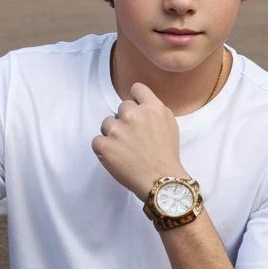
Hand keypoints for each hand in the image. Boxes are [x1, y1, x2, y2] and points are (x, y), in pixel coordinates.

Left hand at [91, 82, 188, 200]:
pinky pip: (97, 140)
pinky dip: (103, 148)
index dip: (135, 98)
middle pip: (122, 107)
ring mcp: (117, 130)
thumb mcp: (170, 124)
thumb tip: (141, 105)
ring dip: (113, 133)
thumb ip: (155, 110)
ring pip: (107, 122)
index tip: (136, 109)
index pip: (136, 88)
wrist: (160, 180)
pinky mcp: (104, 145)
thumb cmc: (166, 155)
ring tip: (125, 149)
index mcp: (152, 107)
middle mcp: (133, 115)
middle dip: (126, 119)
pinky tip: (116, 156)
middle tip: (134, 137)